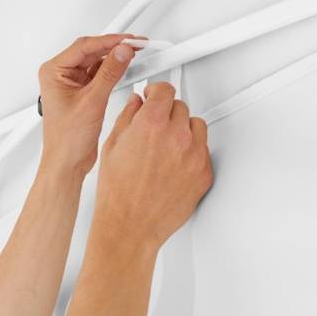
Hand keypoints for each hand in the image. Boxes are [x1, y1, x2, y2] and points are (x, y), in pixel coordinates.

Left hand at [38, 34, 137, 178]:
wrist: (67, 163)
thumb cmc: (66, 139)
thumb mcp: (92, 101)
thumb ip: (110, 74)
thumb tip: (122, 53)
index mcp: (54, 72)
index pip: (84, 46)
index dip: (109, 41)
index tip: (128, 40)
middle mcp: (61, 75)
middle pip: (91, 51)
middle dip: (114, 47)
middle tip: (135, 44)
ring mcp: (72, 83)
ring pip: (97, 62)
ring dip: (115, 58)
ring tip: (134, 54)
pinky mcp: (83, 92)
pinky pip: (100, 74)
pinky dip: (114, 71)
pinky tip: (127, 68)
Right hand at [93, 82, 212, 249]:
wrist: (129, 226)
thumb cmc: (117, 192)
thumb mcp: (112, 145)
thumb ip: (128, 116)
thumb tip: (136, 102)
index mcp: (152, 124)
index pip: (165, 90)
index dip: (157, 91)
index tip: (154, 95)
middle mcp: (177, 136)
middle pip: (180, 107)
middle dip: (167, 112)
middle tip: (155, 125)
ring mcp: (194, 155)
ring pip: (196, 126)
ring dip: (183, 129)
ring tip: (166, 145)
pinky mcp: (204, 173)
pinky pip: (203, 150)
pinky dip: (191, 152)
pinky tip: (173, 163)